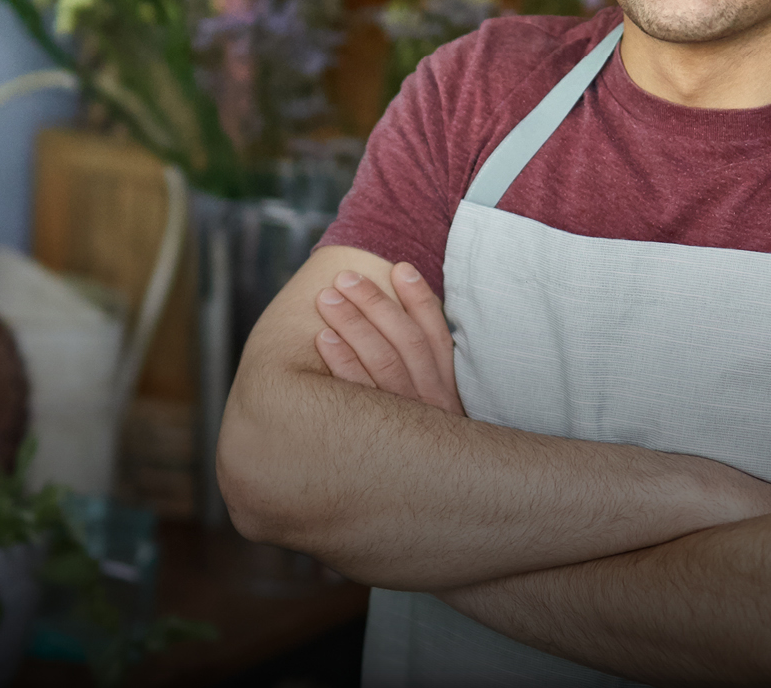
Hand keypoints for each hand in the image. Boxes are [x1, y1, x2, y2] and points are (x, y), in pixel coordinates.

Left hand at [314, 263, 464, 416]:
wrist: (412, 501)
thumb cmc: (408, 427)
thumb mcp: (430, 402)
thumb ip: (419, 366)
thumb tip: (389, 312)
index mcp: (446, 386)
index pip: (436, 335)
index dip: (419, 300)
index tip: (400, 268)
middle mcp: (432, 399)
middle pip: (407, 342)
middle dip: (376, 304)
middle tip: (346, 278)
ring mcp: (406, 415)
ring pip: (384, 361)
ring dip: (354, 324)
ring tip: (327, 298)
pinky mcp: (377, 431)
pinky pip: (358, 391)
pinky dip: (342, 361)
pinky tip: (324, 337)